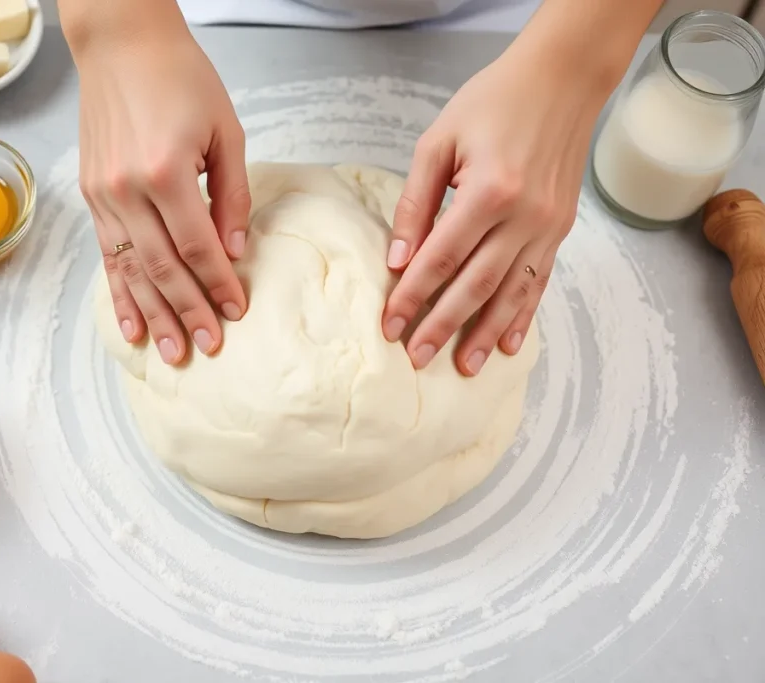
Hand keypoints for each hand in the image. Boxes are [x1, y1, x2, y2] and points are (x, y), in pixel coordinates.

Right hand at [65, 6, 248, 364]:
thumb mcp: (224, 131)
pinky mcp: (91, 195)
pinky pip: (106, 255)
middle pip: (162, 268)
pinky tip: (131, 324)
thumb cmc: (180, 77)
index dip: (219, 284)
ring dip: (153, 315)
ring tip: (171, 352)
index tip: (237, 311)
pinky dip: (119, 293)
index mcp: (165, 172)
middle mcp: (127, 189)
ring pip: (130, 270)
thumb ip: (232, 195)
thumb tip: (235, 251)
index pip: (197, 247)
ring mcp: (102, 195)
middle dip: (189, 311)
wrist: (121, 43)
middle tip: (209, 346)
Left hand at [382, 50, 599, 375]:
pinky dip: (523, 314)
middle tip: (417, 358)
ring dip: (486, 333)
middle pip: (476, 285)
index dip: (412, 296)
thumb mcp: (438, 142)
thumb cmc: (492, 102)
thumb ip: (416, 203)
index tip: (390, 325)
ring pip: (512, 292)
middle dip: (443, 326)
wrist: (561, 79)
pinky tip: (508, 342)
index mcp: (488, 192)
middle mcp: (524, 216)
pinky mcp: (560, 228)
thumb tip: (400, 260)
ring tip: (465, 367)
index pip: (440, 259)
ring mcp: (548, 226)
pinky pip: (540, 280)